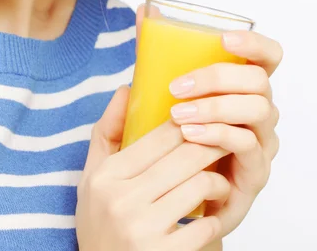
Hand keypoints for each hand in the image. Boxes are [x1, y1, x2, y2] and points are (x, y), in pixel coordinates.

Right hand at [76, 90, 231, 250]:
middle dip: (214, 145)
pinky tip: (211, 216)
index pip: (160, 136)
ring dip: (218, 182)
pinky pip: (205, 227)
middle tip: (227, 141)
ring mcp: (143, 229)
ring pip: (200, 186)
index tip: (207, 118)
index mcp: (107, 174)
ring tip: (219, 182)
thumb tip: (126, 89)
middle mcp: (123, 199)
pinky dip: (215, 219)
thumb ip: (108, 130)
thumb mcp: (93, 174)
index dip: (191, 123)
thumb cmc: (100, 219)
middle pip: (185, 157)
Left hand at [168, 29, 282, 236]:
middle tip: (177, 87)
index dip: (254, 43)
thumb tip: (142, 11)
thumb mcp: (153, 92)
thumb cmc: (166, 140)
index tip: (224, 38)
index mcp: (240, 89)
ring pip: (257, 110)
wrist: (165, 197)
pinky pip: (247, 146)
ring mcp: (259, 142)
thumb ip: (150, 56)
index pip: (266, 57)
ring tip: (177, 115)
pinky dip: (218, 135)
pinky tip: (189, 136)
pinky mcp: (253, 172)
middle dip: (218, 77)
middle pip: (259, 80)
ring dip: (215, 107)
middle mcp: (256, 112)